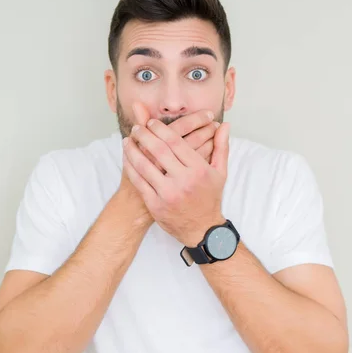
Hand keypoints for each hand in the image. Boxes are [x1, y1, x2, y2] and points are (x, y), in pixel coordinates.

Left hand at [117, 103, 218, 222]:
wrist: (202, 230)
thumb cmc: (210, 198)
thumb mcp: (220, 172)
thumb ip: (221, 147)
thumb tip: (225, 124)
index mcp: (199, 169)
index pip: (175, 142)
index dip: (160, 129)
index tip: (151, 123)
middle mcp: (184, 180)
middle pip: (158, 150)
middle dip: (144, 136)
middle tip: (136, 128)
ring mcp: (168, 193)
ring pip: (145, 165)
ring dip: (132, 151)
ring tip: (127, 141)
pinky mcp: (156, 205)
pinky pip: (139, 182)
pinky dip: (130, 168)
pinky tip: (126, 159)